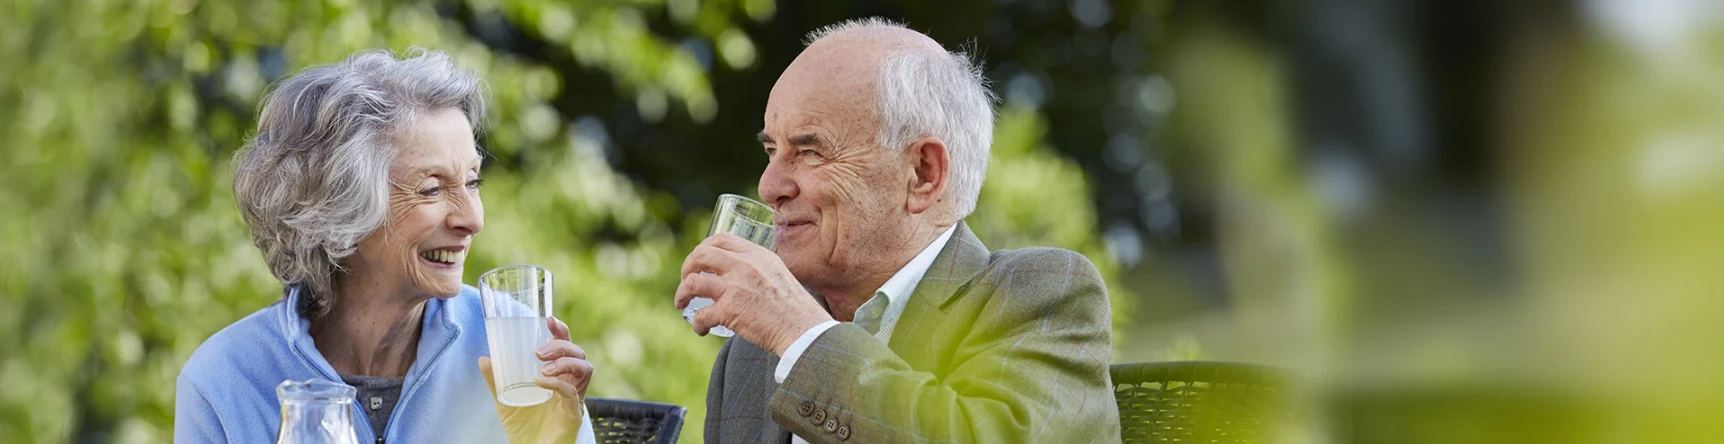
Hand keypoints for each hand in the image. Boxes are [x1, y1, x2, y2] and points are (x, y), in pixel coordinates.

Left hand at [479, 316, 589, 443]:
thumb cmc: (524, 428)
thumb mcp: (505, 400)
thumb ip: (496, 380)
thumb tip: (484, 358)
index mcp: (560, 377)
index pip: (568, 348)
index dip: (562, 331)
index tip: (549, 320)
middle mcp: (572, 385)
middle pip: (579, 354)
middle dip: (561, 345)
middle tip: (539, 351)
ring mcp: (575, 400)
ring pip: (585, 369)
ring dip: (564, 362)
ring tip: (542, 367)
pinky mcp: (574, 415)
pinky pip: (572, 393)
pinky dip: (557, 384)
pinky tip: (541, 382)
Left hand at [674, 233, 833, 354]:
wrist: (803, 330)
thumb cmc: (795, 309)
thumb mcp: (779, 275)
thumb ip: (759, 270)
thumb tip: (738, 274)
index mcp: (757, 255)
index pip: (722, 239)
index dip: (704, 248)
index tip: (699, 261)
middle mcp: (744, 266)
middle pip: (700, 255)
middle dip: (686, 268)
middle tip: (686, 280)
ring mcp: (734, 287)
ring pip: (692, 282)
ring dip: (681, 294)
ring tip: (682, 304)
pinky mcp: (729, 310)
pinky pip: (700, 314)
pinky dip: (696, 324)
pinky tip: (701, 329)